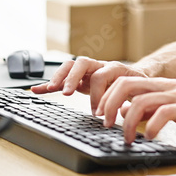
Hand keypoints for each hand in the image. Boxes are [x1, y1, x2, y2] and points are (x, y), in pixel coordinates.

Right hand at [30, 57, 146, 110]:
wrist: (137, 78)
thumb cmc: (138, 87)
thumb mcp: (139, 94)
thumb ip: (131, 101)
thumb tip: (122, 110)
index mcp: (114, 68)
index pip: (101, 75)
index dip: (97, 93)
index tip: (97, 113)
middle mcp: (99, 66)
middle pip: (81, 63)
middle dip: (72, 78)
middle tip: (67, 93)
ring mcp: (87, 71)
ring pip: (69, 67)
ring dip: (58, 77)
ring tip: (51, 88)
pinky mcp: (79, 79)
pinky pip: (62, 79)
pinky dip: (49, 84)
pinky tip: (36, 89)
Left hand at [96, 77, 175, 143]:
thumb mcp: (170, 105)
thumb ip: (148, 107)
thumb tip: (124, 112)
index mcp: (159, 85)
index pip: (124, 81)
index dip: (107, 96)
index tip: (101, 114)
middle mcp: (165, 87)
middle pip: (126, 85)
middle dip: (109, 105)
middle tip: (105, 123)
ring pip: (140, 101)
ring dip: (128, 122)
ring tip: (127, 137)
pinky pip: (163, 114)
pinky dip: (152, 127)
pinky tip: (150, 136)